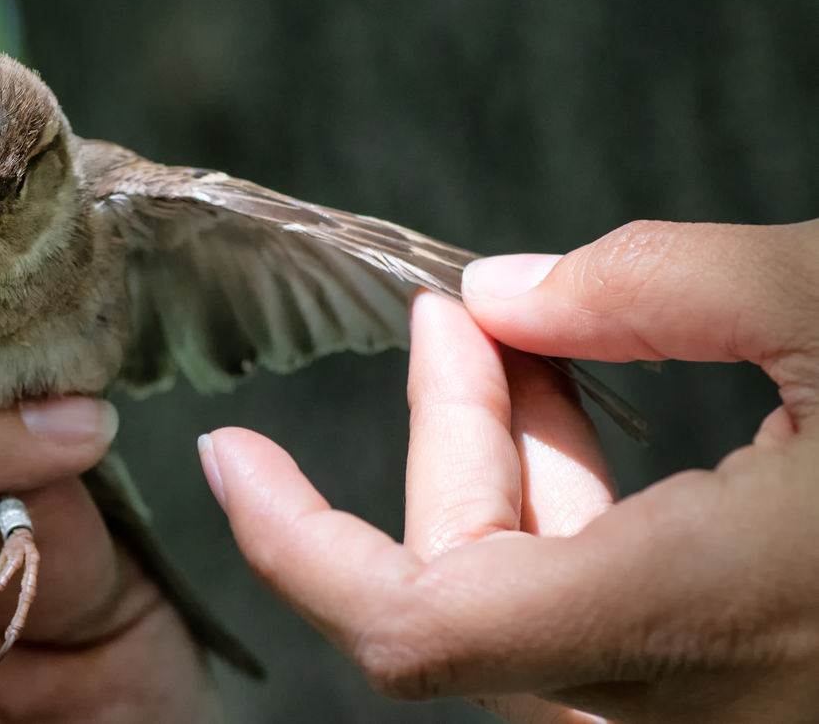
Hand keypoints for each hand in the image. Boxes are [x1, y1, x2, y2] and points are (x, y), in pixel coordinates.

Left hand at [198, 219, 818, 722]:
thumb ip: (661, 289)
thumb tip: (503, 294)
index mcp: (697, 610)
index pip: (417, 626)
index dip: (298, 546)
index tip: (230, 459)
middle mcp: (691, 698)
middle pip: (468, 587)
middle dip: (445, 438)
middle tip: (449, 319)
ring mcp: (715, 708)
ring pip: (534, 606)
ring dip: (505, 469)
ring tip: (517, 344)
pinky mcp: (740, 689)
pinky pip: (602, 620)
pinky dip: (573, 520)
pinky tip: (571, 421)